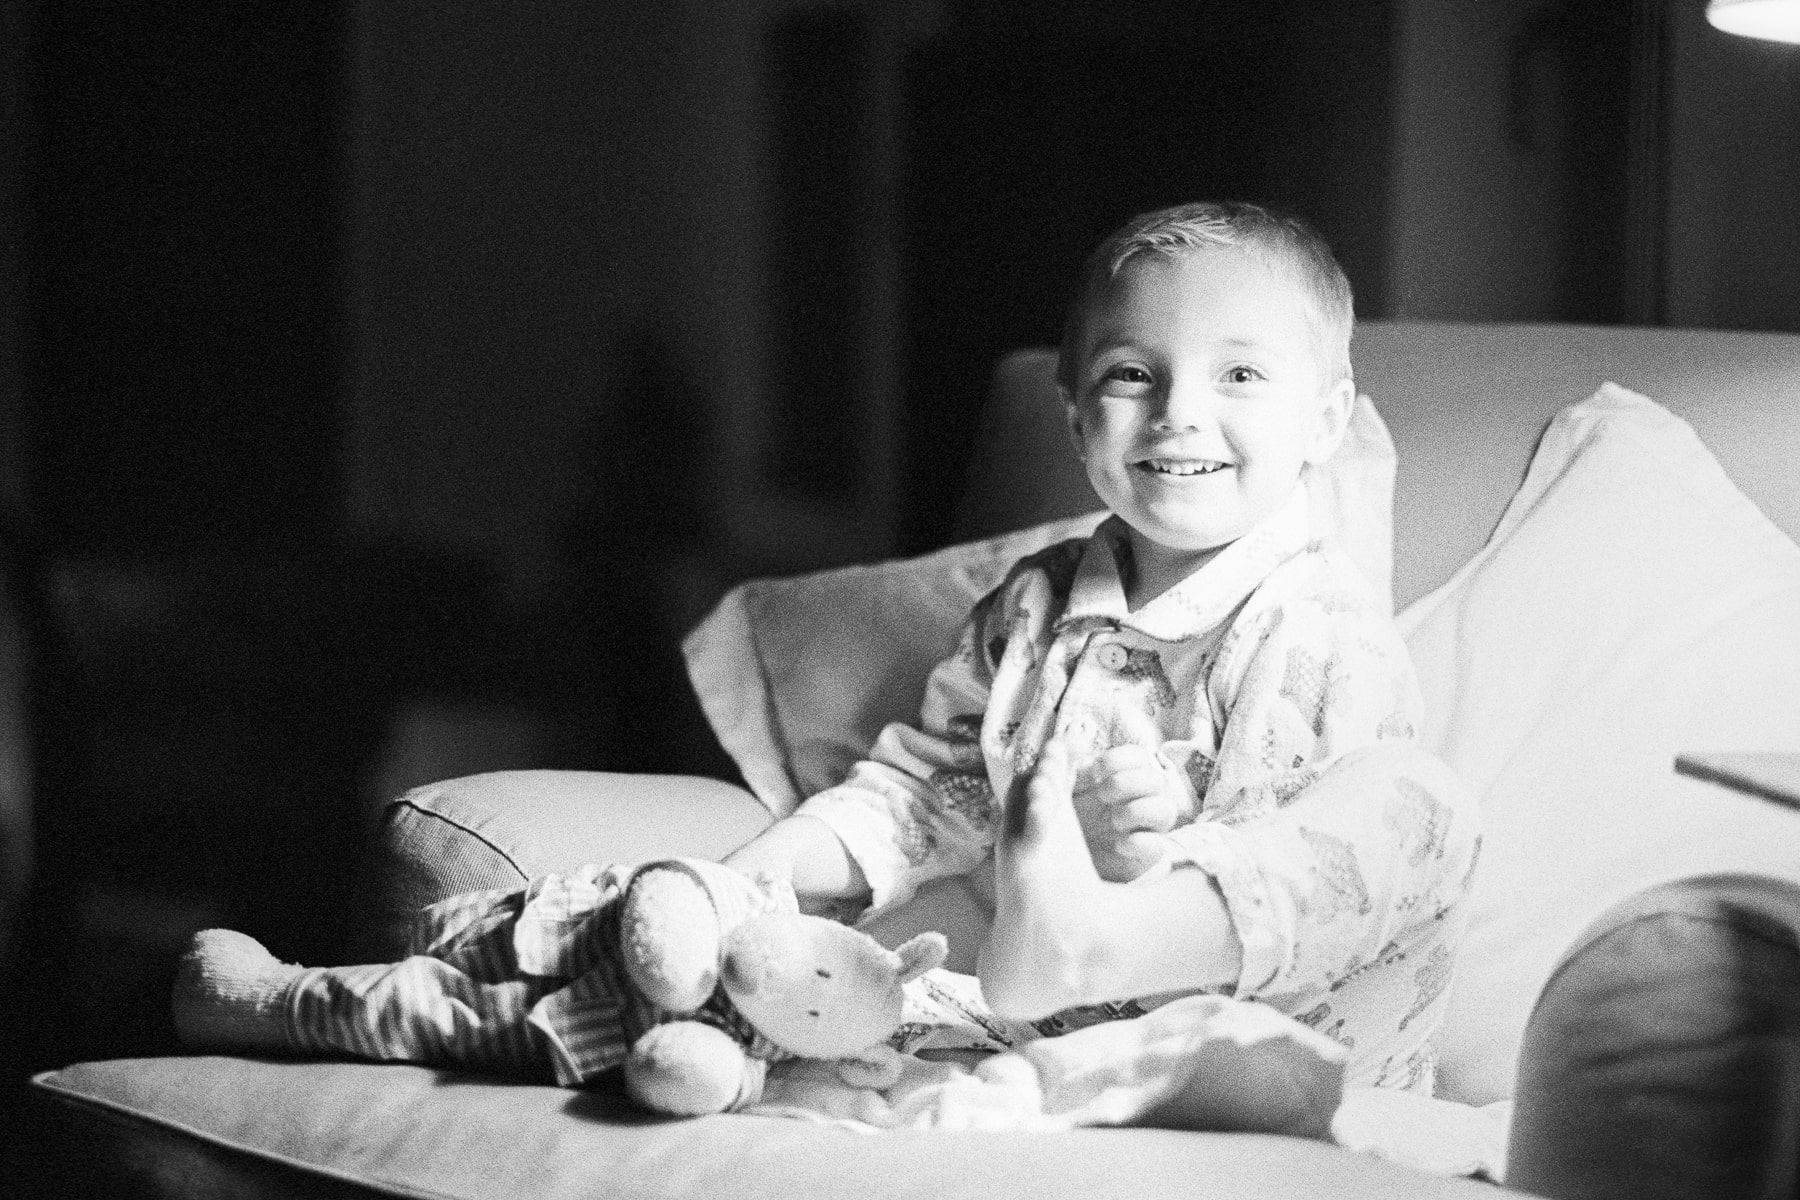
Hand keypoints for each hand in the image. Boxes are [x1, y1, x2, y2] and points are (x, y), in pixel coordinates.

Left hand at [1070, 745, 1191, 881]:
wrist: (1066, 856)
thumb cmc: (1072, 813)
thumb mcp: (1063, 785)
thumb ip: (1067, 760)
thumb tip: (1076, 735)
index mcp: (1126, 775)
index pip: (1139, 756)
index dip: (1119, 760)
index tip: (1096, 772)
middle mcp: (1144, 797)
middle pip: (1156, 779)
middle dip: (1127, 784)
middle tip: (1102, 795)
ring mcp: (1149, 826)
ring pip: (1166, 810)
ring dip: (1137, 811)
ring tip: (1113, 820)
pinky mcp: (1148, 853)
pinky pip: (1159, 845)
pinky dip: (1140, 842)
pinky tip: (1119, 844)